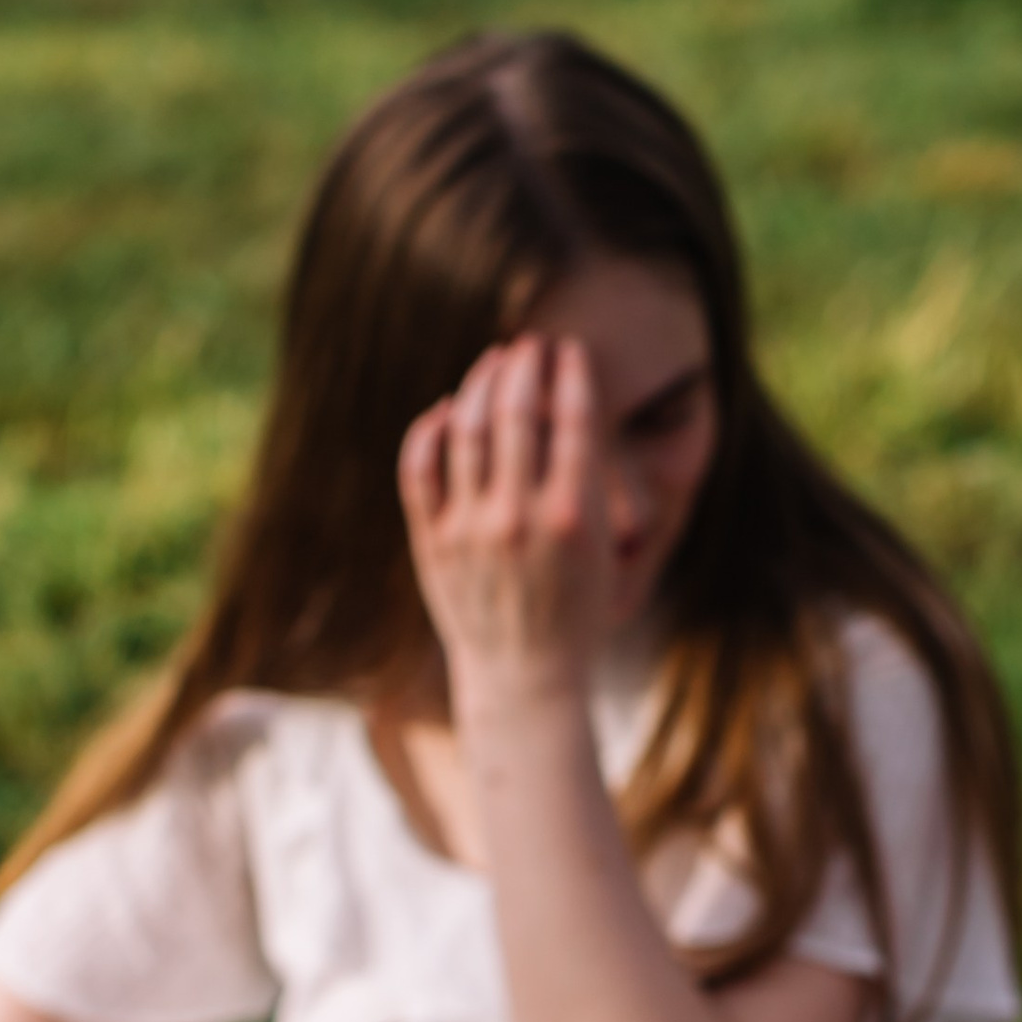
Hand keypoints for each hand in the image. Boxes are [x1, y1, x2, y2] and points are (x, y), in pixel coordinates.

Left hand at [397, 334, 631, 721]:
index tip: (569, 349)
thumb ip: (587, 479)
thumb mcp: (601, 547)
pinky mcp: (432, 541)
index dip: (570, 373)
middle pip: (516, 412)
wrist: (525, 676)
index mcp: (572, 517)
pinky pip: (420, 467)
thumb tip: (570, 403)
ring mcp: (470, 529)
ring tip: (495, 364)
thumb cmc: (576, 609)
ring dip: (481, 384)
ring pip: (465, 428)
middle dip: (524, 366)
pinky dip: (430, 430)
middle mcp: (518, 517)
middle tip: (529, 345)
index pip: (572, 419)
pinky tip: (446, 411)